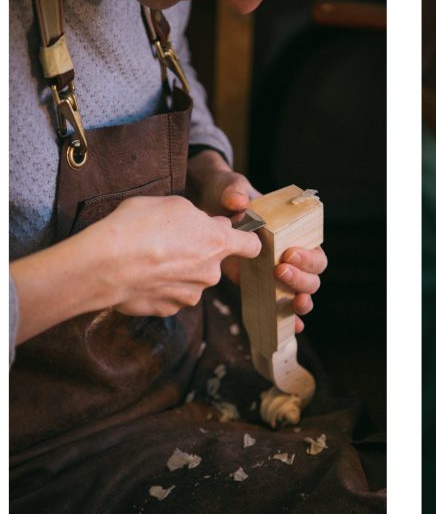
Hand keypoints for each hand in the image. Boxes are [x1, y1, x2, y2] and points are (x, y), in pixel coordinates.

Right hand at [99, 195, 260, 315]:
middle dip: (197, 252)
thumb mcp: (173, 204)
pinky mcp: (169, 310)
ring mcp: (191, 294)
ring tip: (149, 259)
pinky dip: (159, 287)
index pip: (251, 245)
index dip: (244, 240)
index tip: (235, 238)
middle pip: (213, 261)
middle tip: (169, 242)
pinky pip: (170, 295)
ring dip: (177, 270)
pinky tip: (140, 276)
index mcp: (218, 243)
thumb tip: (207, 225)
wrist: (105, 264)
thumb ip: (198, 217)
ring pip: (191, 279)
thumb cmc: (138, 226)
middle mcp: (211, 273)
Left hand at [187, 150, 327, 332]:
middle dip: (301, 278)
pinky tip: (292, 329)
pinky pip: (280, 306)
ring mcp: (276, 273)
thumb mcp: (229, 187)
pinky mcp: (259, 286)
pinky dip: (289, 319)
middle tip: (279, 271)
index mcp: (292, 230)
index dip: (307, 255)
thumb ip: (234, 190)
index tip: (287, 253)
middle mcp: (289, 254)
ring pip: (302, 293)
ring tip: (294, 304)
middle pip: (313, 275)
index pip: (314, 248)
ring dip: (301, 300)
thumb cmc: (226, 193)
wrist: (206, 206)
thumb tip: (238, 202)